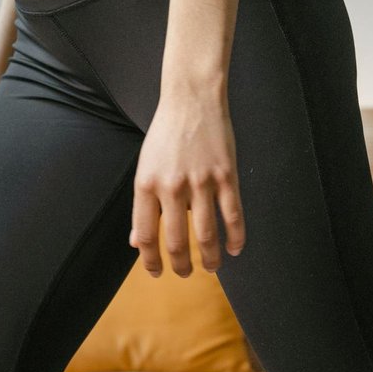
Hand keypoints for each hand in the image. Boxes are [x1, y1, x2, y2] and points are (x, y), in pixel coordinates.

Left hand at [130, 89, 246, 276]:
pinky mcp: (226, 176)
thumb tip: (137, 241)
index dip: (150, 260)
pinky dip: (235, 238)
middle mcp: (172, 187)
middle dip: (180, 265)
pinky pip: (233, 215)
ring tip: (210, 267)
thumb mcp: (145, 168)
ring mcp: (201, 182)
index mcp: (146, 185)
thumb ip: (143, 206)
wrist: (192, 98)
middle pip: (176, 241)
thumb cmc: (166, 134)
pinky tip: (234, 249)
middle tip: (185, 273)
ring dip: (209, 258)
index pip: (146, 235)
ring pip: (207, 234)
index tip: (156, 273)